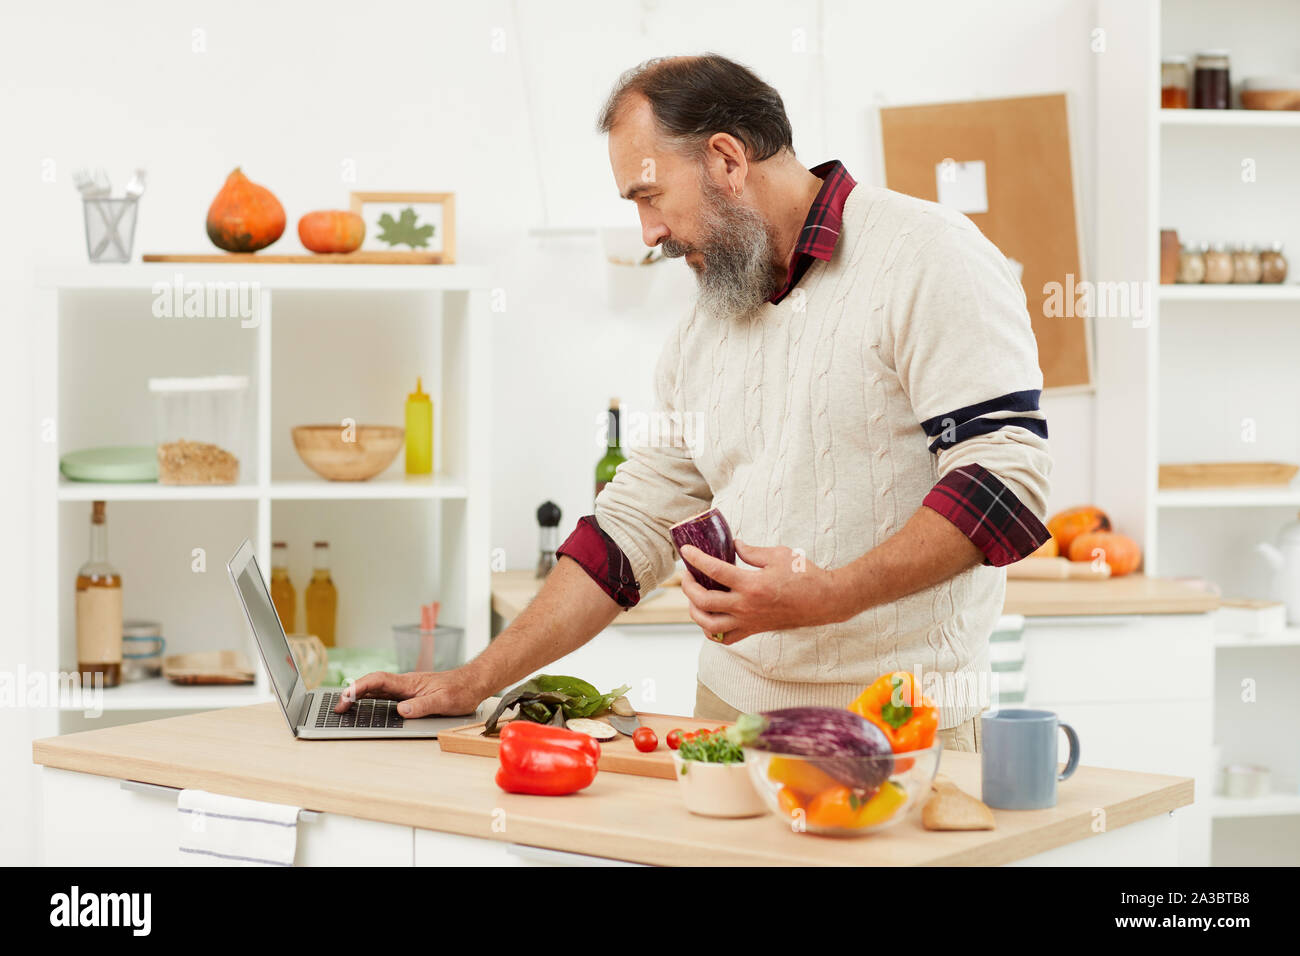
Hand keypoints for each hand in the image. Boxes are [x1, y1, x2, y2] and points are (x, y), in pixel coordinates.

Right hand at [334, 666, 487, 717]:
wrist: (473, 683)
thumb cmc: (461, 690)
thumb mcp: (443, 701)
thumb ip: (422, 706)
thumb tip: (401, 710)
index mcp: (410, 683)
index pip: (379, 680)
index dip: (360, 687)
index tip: (347, 695)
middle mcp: (405, 683)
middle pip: (373, 684)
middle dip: (353, 693)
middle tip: (338, 707)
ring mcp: (407, 688)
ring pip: (377, 689)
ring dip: (359, 695)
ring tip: (344, 706)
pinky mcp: (410, 694)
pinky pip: (386, 694)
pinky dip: (371, 697)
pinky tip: (365, 704)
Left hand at [678, 539, 846, 644]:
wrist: (824, 601)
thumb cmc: (804, 575)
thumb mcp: (778, 555)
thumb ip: (751, 551)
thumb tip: (733, 545)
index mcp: (752, 584)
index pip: (714, 571)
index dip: (696, 559)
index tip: (686, 551)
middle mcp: (747, 606)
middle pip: (704, 601)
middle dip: (688, 587)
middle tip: (687, 575)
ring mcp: (749, 621)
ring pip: (709, 624)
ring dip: (695, 611)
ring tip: (693, 597)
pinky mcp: (754, 630)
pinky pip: (725, 638)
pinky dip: (711, 630)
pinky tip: (709, 616)